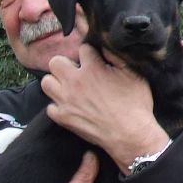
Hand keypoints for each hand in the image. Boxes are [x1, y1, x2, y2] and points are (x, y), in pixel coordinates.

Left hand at [41, 44, 168, 172]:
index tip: (95, 60)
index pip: (82, 49)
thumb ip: (118, 58)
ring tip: (70, 88)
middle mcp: (75, 82)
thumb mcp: (135, 76)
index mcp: (93, 69)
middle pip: (56, 62)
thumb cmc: (135, 105)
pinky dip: (58, 105)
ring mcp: (66, 100)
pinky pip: (50, 106)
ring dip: (57, 82)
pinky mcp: (63, 117)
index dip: (90, 54)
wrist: (130, 135)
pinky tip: (70, 106)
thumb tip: (105, 47)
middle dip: (67, 64)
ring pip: (46, 82)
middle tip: (78, 73)